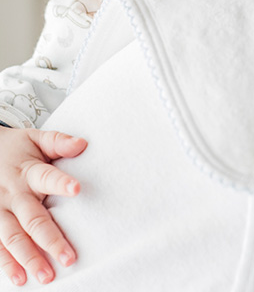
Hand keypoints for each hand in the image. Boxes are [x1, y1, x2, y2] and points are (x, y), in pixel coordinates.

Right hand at [0, 128, 85, 285]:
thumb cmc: (18, 149)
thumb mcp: (35, 139)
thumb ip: (58, 141)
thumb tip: (83, 143)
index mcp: (28, 172)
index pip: (46, 177)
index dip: (60, 182)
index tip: (77, 188)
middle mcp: (12, 194)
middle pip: (32, 219)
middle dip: (50, 239)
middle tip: (68, 258)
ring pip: (12, 238)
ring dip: (28, 258)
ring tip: (46, 276)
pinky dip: (6, 263)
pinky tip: (19, 278)